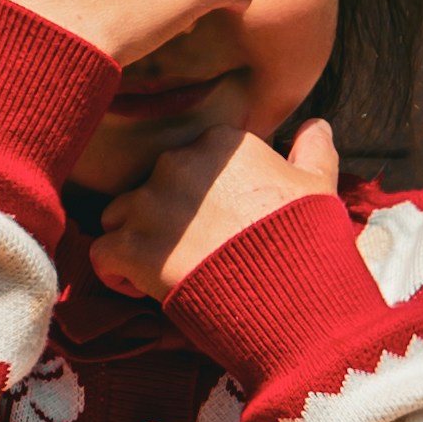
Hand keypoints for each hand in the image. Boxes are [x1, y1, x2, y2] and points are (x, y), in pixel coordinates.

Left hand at [95, 105, 335, 303]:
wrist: (294, 297)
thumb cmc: (308, 242)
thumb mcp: (320, 187)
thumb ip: (313, 150)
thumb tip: (316, 124)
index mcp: (219, 144)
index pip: (190, 163)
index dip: (199, 199)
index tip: (218, 228)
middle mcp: (177, 163)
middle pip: (152, 187)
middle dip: (165, 218)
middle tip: (196, 255)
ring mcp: (150, 205)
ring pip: (118, 216)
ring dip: (136, 241)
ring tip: (167, 272)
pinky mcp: (131, 248)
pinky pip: (102, 255)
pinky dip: (117, 274)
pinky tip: (144, 289)